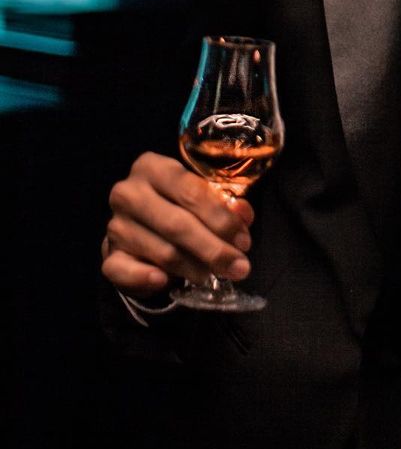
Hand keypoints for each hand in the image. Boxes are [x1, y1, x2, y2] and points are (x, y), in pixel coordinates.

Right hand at [101, 151, 253, 295]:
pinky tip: (165, 281)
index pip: (191, 191)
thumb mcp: (204, 197)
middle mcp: (129, 193)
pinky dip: (146, 278)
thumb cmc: (181, 205)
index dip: (221, 218)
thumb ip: (226, 204)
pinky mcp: (108, 254)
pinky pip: (125, 270)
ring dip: (194, 267)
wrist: (142, 226)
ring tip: (216, 275)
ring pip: (162, 251)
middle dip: (213, 249)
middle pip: (177, 224)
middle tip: (238, 266)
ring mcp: (116, 224)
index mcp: (153, 167)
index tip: (244, 241)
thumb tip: (243, 214)